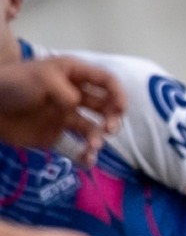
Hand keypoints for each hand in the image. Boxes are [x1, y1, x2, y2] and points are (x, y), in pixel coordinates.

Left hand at [0, 57, 125, 162]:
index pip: (107, 82)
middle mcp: (75, 96)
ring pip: (94, 129)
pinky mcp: (56, 136)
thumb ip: (65, 91)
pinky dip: (85, 156)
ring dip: (99, 138)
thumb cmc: (13, 83)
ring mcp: (66, 117)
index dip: (119, 94)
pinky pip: (76, 148)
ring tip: (93, 146)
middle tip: (109, 129)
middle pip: (107, 107)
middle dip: (113, 118)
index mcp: (74, 75)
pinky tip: (86, 160)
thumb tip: (77, 105)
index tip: (120, 109)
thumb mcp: (42, 78)